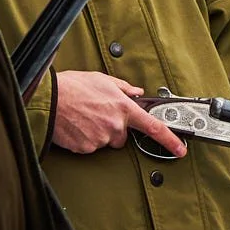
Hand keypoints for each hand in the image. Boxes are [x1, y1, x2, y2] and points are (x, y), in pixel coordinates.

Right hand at [48, 72, 184, 155]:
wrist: (48, 99)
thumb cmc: (73, 86)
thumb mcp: (102, 80)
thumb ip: (123, 88)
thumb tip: (135, 92)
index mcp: (123, 108)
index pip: (154, 127)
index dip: (170, 140)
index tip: (180, 149)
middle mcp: (115, 125)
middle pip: (123, 136)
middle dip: (113, 128)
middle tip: (97, 115)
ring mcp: (101, 139)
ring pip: (106, 141)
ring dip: (98, 132)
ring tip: (83, 117)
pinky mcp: (86, 148)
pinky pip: (90, 147)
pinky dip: (85, 139)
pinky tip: (77, 126)